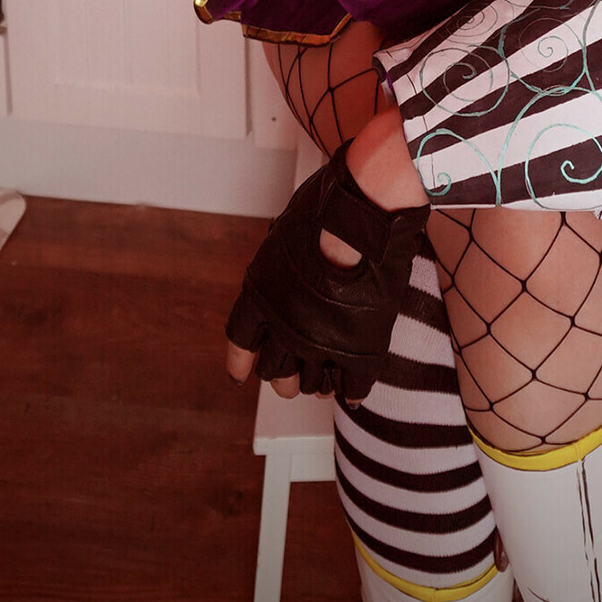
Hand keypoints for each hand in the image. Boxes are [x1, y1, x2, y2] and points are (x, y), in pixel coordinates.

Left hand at [223, 141, 430, 403]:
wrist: (361, 219)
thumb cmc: (324, 211)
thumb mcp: (284, 232)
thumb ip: (280, 258)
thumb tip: (284, 252)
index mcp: (260, 297)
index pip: (240, 342)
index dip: (240, 362)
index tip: (240, 374)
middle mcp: (284, 327)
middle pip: (273, 371)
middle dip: (281, 377)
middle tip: (290, 379)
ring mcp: (320, 343)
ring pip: (310, 384)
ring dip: (316, 383)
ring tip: (325, 379)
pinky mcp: (358, 351)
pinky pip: (351, 387)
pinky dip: (352, 390)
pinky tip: (353, 388)